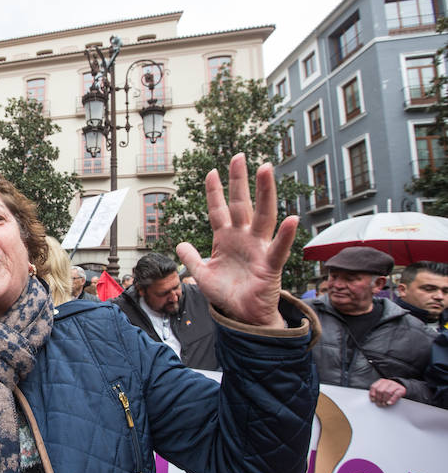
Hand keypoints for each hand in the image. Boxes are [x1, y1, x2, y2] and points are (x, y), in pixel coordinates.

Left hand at [177, 153, 297, 327]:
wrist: (243, 316)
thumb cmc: (227, 294)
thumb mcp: (203, 275)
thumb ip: (191, 259)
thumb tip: (180, 244)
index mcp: (226, 239)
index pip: (219, 210)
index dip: (215, 192)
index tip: (211, 171)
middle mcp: (244, 238)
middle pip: (242, 204)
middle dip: (240, 181)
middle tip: (239, 156)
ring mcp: (259, 249)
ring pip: (263, 216)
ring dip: (265, 193)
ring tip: (266, 169)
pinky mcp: (271, 265)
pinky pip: (279, 248)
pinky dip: (286, 235)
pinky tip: (292, 218)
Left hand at [369, 378, 405, 406]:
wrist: (402, 388)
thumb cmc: (390, 390)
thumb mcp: (383, 389)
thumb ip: (377, 393)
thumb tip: (373, 400)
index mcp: (381, 381)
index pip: (374, 386)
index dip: (372, 394)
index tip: (373, 400)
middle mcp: (388, 382)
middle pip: (380, 390)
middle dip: (378, 399)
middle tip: (379, 404)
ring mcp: (395, 385)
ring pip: (387, 392)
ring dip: (385, 400)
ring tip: (384, 404)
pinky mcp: (402, 389)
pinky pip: (396, 394)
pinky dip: (392, 400)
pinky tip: (389, 403)